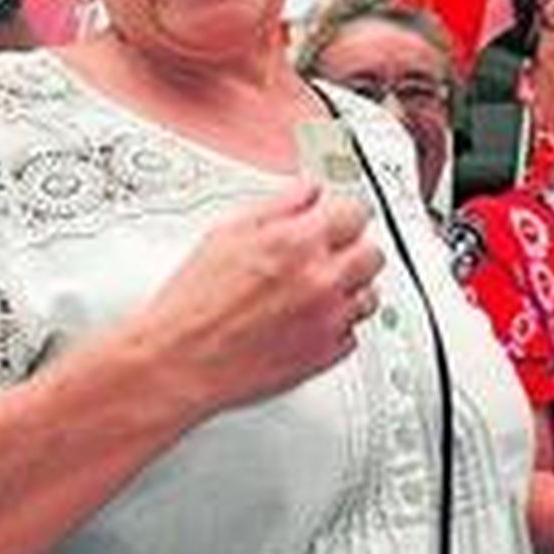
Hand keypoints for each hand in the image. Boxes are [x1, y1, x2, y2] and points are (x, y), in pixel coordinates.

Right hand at [149, 182, 385, 416]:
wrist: (180, 360)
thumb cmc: (195, 302)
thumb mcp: (228, 232)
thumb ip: (279, 205)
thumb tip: (309, 192)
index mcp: (299, 242)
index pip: (357, 212)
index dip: (347, 213)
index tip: (342, 216)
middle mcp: (322, 280)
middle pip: (373, 253)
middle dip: (354, 249)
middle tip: (332, 253)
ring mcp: (328, 320)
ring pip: (370, 295)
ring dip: (350, 289)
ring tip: (315, 290)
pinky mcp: (326, 354)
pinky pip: (352, 332)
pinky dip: (336, 325)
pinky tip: (308, 319)